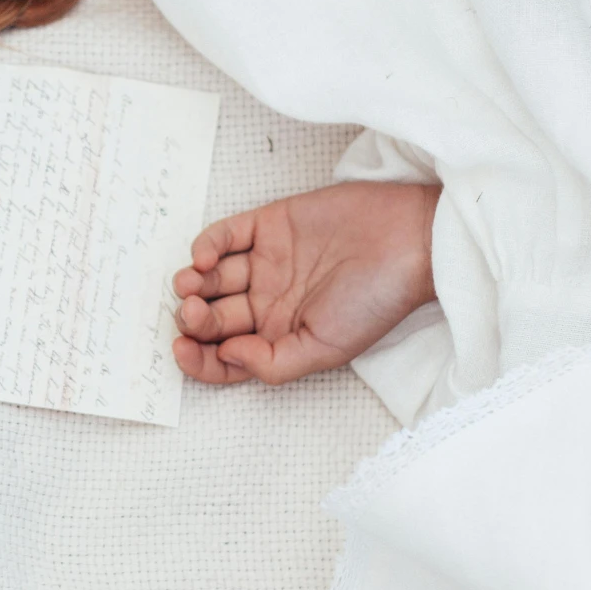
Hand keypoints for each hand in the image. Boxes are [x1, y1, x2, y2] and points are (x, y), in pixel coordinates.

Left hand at [173, 181, 437, 385]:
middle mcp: (267, 303)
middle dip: (193, 319)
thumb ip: (272, 363)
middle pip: (211, 317)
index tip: (182, 351)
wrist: (409, 240)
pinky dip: (205, 246)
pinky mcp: (268, 226)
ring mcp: (265, 264)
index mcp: (279, 338)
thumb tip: (225, 354)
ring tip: (191, 286)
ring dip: (190, 284)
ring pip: (210, 278)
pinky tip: (204, 258)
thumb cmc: (376, 300)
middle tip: (193, 313)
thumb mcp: (326, 350)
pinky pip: (223, 237)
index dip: (197, 360)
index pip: (224, 357)